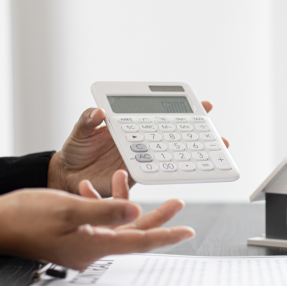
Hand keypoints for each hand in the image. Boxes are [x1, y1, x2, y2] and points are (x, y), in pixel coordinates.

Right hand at [0, 171, 194, 269]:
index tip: (187, 230)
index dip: (166, 234)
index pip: (141, 241)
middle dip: (156, 216)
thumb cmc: (25, 217)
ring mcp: (82, 245)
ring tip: (124, 177)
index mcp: (95, 246)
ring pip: (116, 225)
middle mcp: (92, 250)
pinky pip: (96, 222)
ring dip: (122, 202)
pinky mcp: (72, 237)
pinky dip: (99, 204)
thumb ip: (105, 210)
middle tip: (177, 202)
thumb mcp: (69, 208)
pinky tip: (88, 187)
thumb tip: (137, 210)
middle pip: (134, 233)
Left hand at [48, 101, 229, 196]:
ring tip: (214, 152)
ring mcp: (141, 158)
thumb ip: (87, 121)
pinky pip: (159, 173)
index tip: (204, 106)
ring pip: (172, 154)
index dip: (183, 109)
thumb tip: (98, 113)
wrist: (68, 179)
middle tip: (218, 134)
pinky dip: (174, 171)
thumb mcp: (79, 133)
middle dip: (199, 133)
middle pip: (174, 134)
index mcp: (130, 126)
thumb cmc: (74, 152)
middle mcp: (140, 141)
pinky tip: (189, 170)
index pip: (160, 114)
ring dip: (194, 154)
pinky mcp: (137, 176)